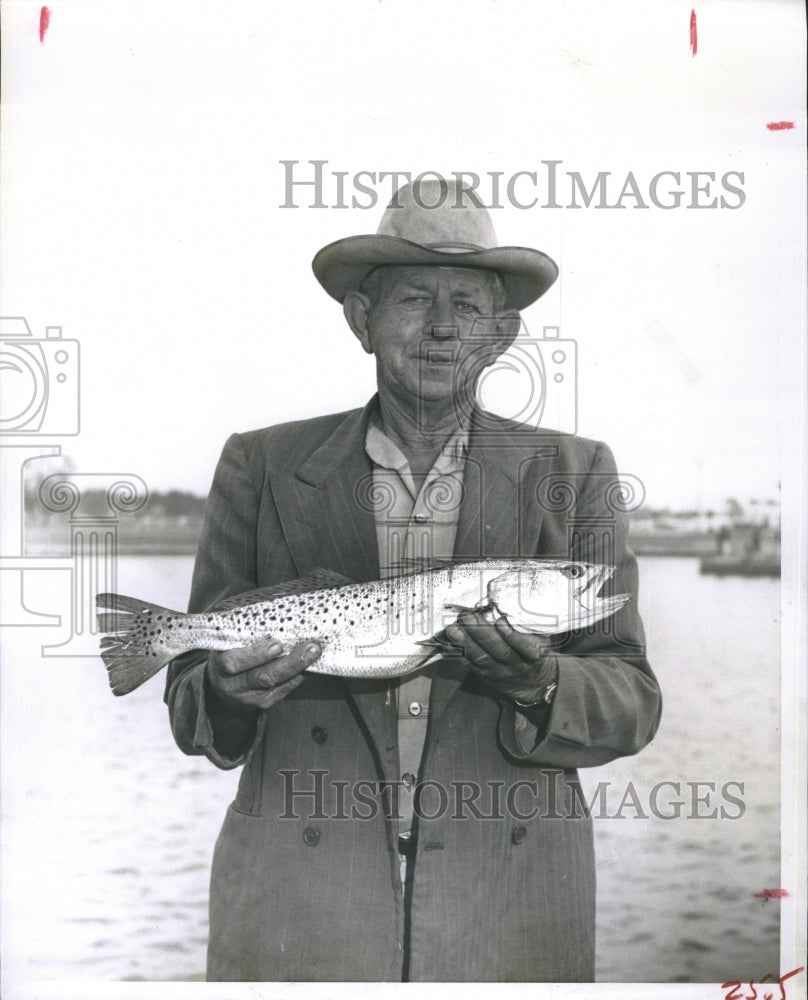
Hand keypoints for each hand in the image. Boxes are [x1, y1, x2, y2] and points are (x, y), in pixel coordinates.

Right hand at [206, 637, 322, 714]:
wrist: (222, 688)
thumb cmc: (227, 653)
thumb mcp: (226, 643)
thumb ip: (242, 632)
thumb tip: (276, 613)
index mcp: (219, 665)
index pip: (234, 662)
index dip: (256, 655)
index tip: (276, 644)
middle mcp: (233, 685)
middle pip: (263, 676)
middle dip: (289, 662)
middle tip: (310, 647)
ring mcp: (250, 697)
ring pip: (277, 684)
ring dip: (299, 667)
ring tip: (315, 652)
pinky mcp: (265, 702)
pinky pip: (285, 689)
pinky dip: (300, 674)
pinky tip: (313, 663)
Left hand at [445, 611, 553, 702]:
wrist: (532, 683)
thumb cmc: (533, 652)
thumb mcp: (541, 640)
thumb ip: (527, 627)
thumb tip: (509, 603)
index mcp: (533, 655)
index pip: (526, 647)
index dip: (513, 636)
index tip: (501, 621)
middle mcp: (516, 665)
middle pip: (499, 651)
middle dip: (482, 634)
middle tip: (467, 617)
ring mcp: (498, 672)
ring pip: (482, 658)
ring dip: (465, 642)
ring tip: (453, 629)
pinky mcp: (484, 675)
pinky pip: (470, 664)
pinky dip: (458, 652)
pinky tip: (447, 641)